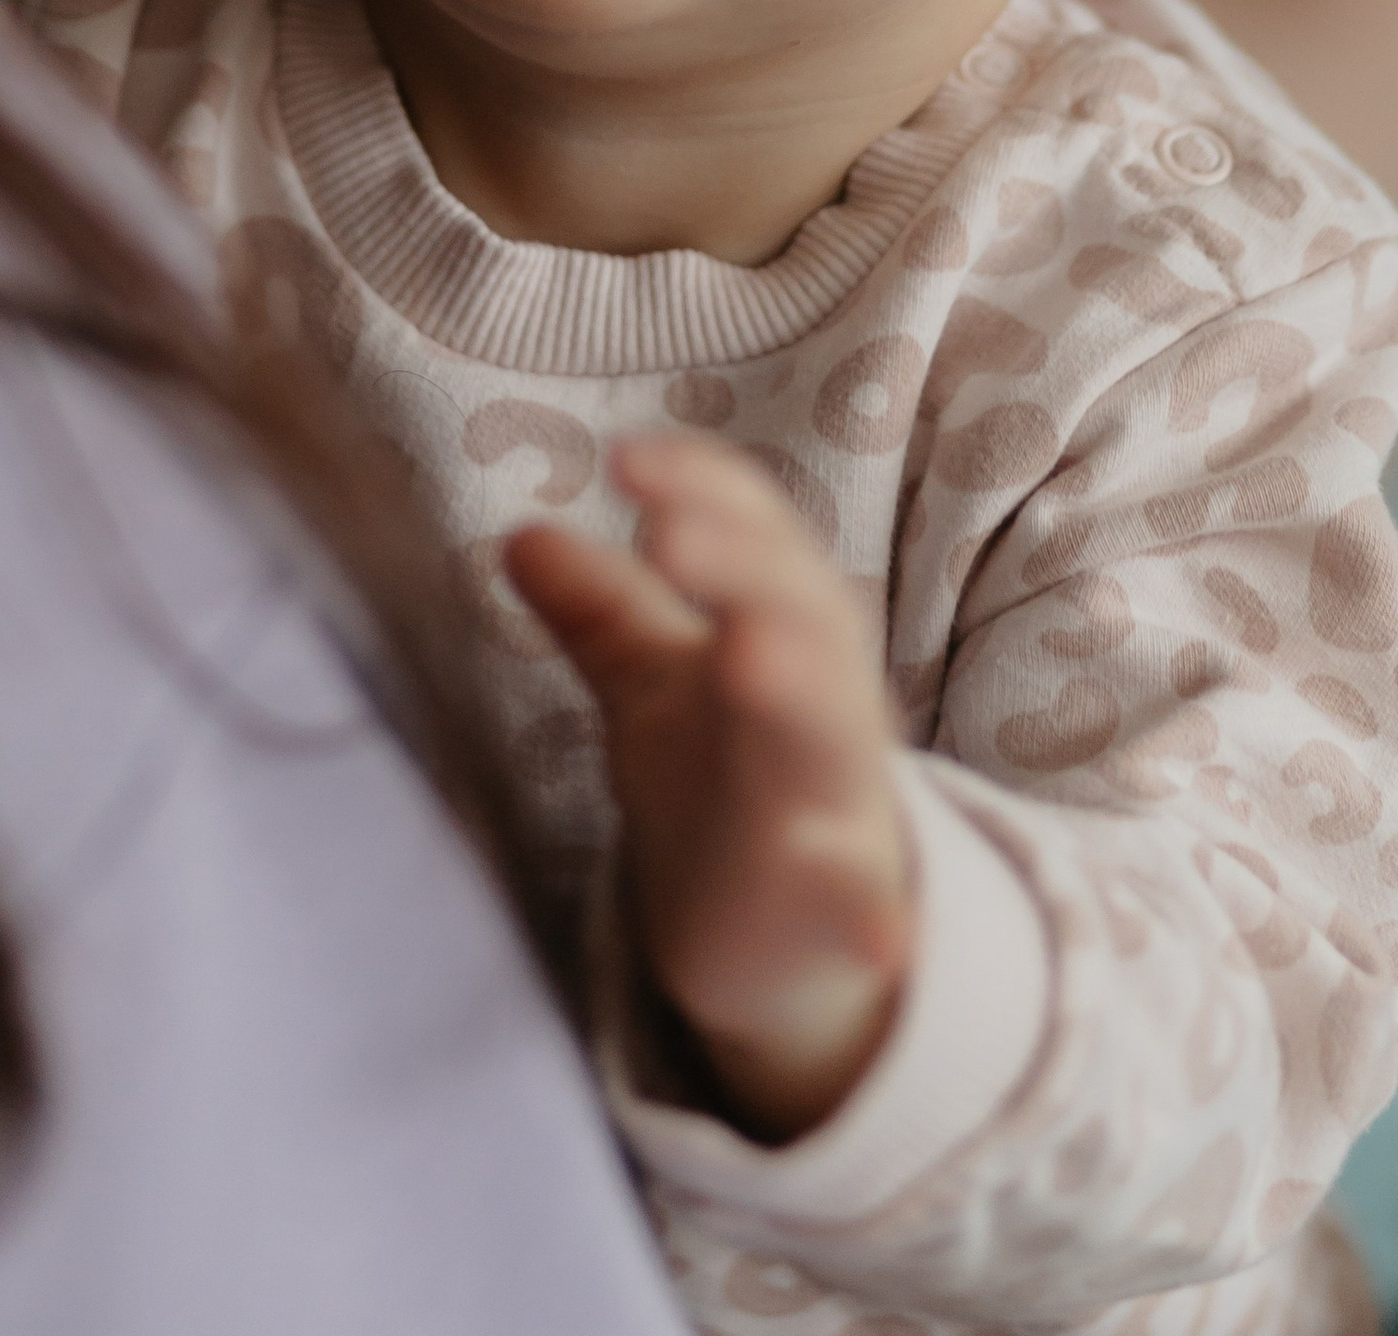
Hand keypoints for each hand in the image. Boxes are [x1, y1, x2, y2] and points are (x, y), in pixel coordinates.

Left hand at [506, 432, 912, 1140]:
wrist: (791, 930)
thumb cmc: (723, 777)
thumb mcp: (654, 686)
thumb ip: (602, 616)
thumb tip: (519, 535)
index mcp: (783, 623)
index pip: (757, 532)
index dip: (702, 488)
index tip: (624, 460)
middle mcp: (823, 699)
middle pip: (803, 614)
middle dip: (742, 569)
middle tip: (667, 535)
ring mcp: (836, 803)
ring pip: (831, 738)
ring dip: (801, 689)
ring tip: (748, 655)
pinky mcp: (844, 912)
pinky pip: (869, 910)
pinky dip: (875, 916)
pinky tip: (879, 936)